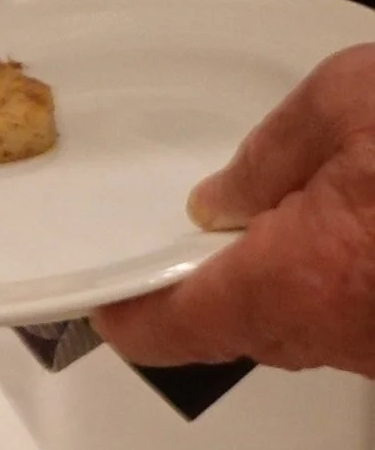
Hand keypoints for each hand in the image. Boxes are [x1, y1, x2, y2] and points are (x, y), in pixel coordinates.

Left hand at [97, 47, 374, 373]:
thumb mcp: (346, 104)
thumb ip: (267, 153)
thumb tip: (217, 199)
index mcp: (290, 281)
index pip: (168, 329)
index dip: (125, 312)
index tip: (103, 285)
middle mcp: (330, 334)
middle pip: (232, 327)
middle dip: (212, 278)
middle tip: (211, 215)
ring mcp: (374, 345)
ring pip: (295, 325)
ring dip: (280, 277)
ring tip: (295, 205)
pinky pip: (345, 318)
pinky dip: (334, 280)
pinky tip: (355, 222)